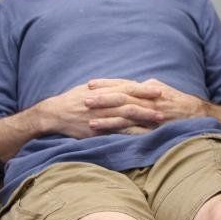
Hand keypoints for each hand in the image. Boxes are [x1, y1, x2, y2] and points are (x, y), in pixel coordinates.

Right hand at [37, 80, 162, 137]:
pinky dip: (131, 133)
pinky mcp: (97, 131)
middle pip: (130, 102)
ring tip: (159, 121)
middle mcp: (103, 103)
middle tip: (165, 105)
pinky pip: (117, 132)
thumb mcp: (90, 88)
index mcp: (103, 91)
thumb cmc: (73, 99)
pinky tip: (143, 136)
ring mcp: (101, 117)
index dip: (143, 90)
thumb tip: (125, 84)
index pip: (127, 88)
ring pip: (126, 117)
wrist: (55, 113)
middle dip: (148, 104)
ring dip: (144, 118)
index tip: (159, 90)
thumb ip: (108, 86)